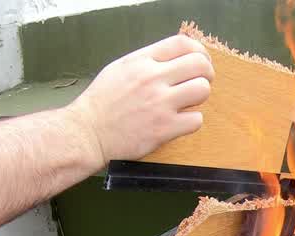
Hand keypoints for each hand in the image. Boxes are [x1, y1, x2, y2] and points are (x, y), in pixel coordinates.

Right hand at [65, 35, 214, 165]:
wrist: (87, 133)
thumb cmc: (102, 103)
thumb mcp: (120, 69)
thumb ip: (148, 61)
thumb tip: (176, 58)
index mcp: (141, 61)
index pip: (183, 44)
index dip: (200, 52)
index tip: (202, 62)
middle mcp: (152, 78)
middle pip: (200, 65)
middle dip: (207, 73)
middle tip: (200, 83)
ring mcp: (160, 103)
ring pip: (203, 90)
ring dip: (199, 97)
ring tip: (186, 103)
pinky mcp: (164, 128)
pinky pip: (197, 119)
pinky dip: (191, 121)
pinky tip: (178, 122)